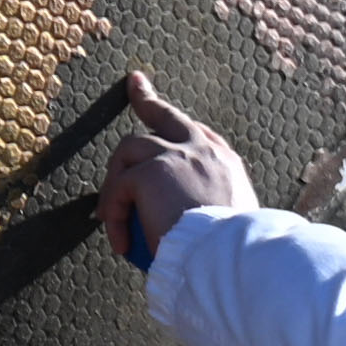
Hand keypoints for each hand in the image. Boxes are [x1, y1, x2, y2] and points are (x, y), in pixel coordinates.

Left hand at [102, 84, 256, 269]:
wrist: (234, 259)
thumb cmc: (234, 254)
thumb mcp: (232, 226)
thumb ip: (210, 213)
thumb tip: (193, 228)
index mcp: (225, 164)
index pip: (198, 135)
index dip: (179, 125)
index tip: (166, 112)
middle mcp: (203, 152)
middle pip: (167, 117)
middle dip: (148, 99)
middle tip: (135, 86)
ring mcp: (176, 156)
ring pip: (130, 149)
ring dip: (115, 180)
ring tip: (112, 215)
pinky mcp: (150, 173)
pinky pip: (117, 190)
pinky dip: (114, 217)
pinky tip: (121, 245)